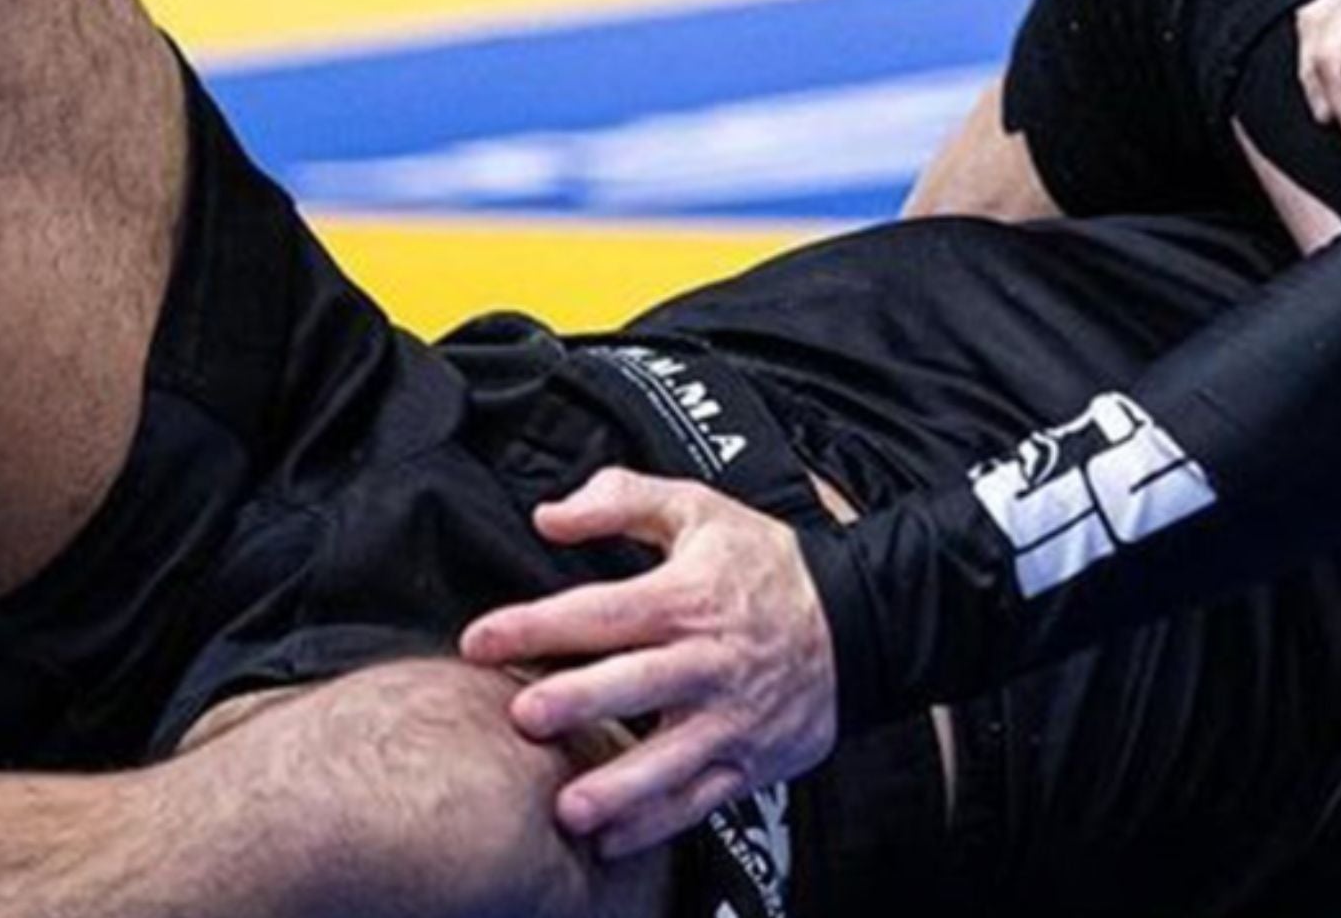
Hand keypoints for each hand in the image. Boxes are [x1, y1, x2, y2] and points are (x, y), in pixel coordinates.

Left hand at [458, 469, 838, 860]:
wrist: (859, 620)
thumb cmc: (766, 567)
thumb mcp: (701, 510)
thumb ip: (622, 500)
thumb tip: (551, 516)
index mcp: (689, 596)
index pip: (604, 609)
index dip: (539, 624)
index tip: (482, 639)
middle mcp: (708, 659)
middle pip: (637, 681)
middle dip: (581, 700)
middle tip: (527, 716)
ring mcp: (731, 715)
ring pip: (672, 755)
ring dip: (620, 784)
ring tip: (571, 808)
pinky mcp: (749, 757)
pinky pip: (701, 797)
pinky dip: (658, 822)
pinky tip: (613, 840)